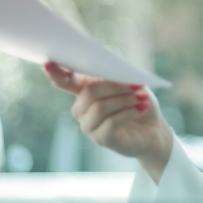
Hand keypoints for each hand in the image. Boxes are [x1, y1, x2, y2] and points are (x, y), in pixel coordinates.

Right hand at [44, 61, 172, 181]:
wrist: (154, 129)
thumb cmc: (139, 102)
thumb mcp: (131, 84)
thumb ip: (116, 76)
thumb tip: (108, 69)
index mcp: (84, 91)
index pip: (65, 82)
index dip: (56, 73)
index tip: (48, 63)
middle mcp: (82, 110)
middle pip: (89, 93)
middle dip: (115, 87)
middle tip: (138, 86)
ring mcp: (89, 126)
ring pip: (100, 108)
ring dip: (125, 101)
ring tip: (142, 98)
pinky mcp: (101, 139)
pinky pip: (111, 123)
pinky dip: (129, 113)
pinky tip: (141, 109)